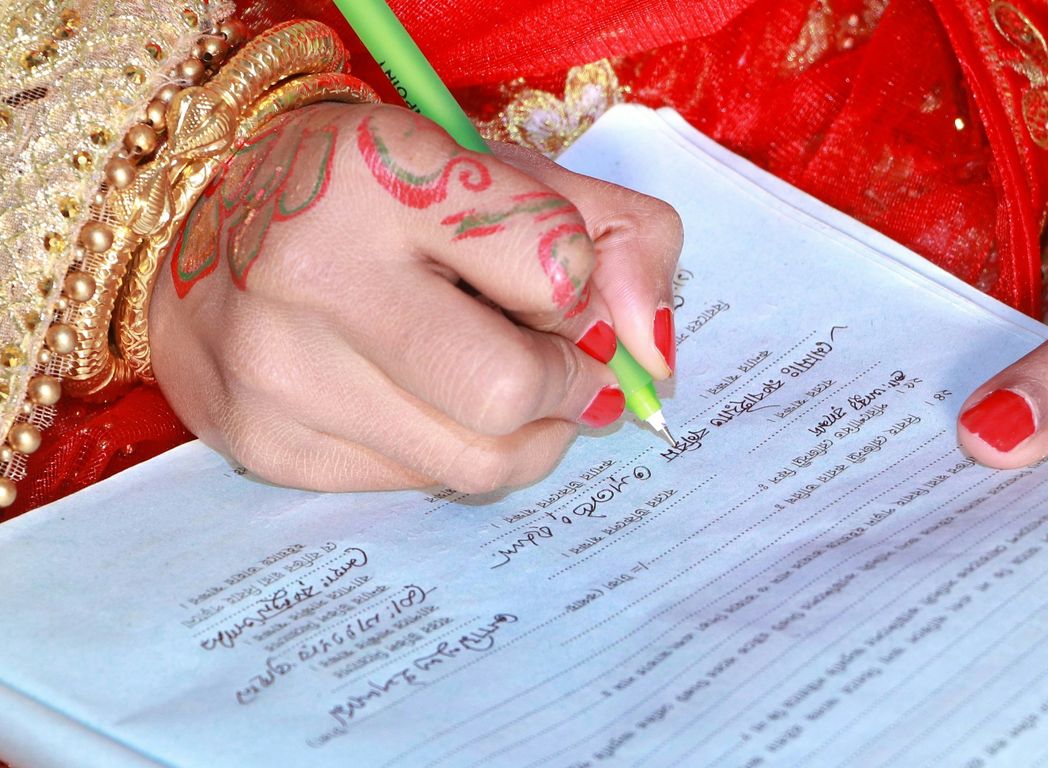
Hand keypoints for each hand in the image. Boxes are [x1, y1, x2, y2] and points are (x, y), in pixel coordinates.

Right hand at [150, 103, 681, 491]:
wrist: (206, 232)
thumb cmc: (380, 196)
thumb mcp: (504, 172)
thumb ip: (618, 237)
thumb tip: (654, 354)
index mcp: (383, 173)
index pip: (557, 265)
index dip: (581, 287)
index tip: (558, 284)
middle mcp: (314, 273)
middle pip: (509, 394)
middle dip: (565, 388)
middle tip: (560, 365)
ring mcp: (281, 371)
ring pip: (475, 463)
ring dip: (523, 433)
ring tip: (498, 382)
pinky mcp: (268, 445)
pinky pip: (419, 485)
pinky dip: (451, 449)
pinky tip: (422, 398)